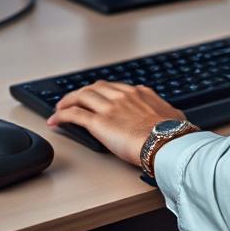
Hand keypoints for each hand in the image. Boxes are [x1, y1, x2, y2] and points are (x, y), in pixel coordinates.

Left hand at [47, 81, 186, 166]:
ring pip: (82, 96)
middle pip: (96, 87)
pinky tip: (55, 120)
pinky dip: (62, 116)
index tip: (97, 97)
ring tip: (60, 108)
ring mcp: (110, 107)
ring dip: (68, 101)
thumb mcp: (174, 117)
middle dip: (82, 92)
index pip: (115, 87)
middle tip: (74, 99)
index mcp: (140, 93)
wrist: (166, 142)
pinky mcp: (98, 122)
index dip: (102, 92)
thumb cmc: (173, 133)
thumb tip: (173, 117)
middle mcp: (123, 96)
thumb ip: (167, 113)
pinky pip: (74, 114)